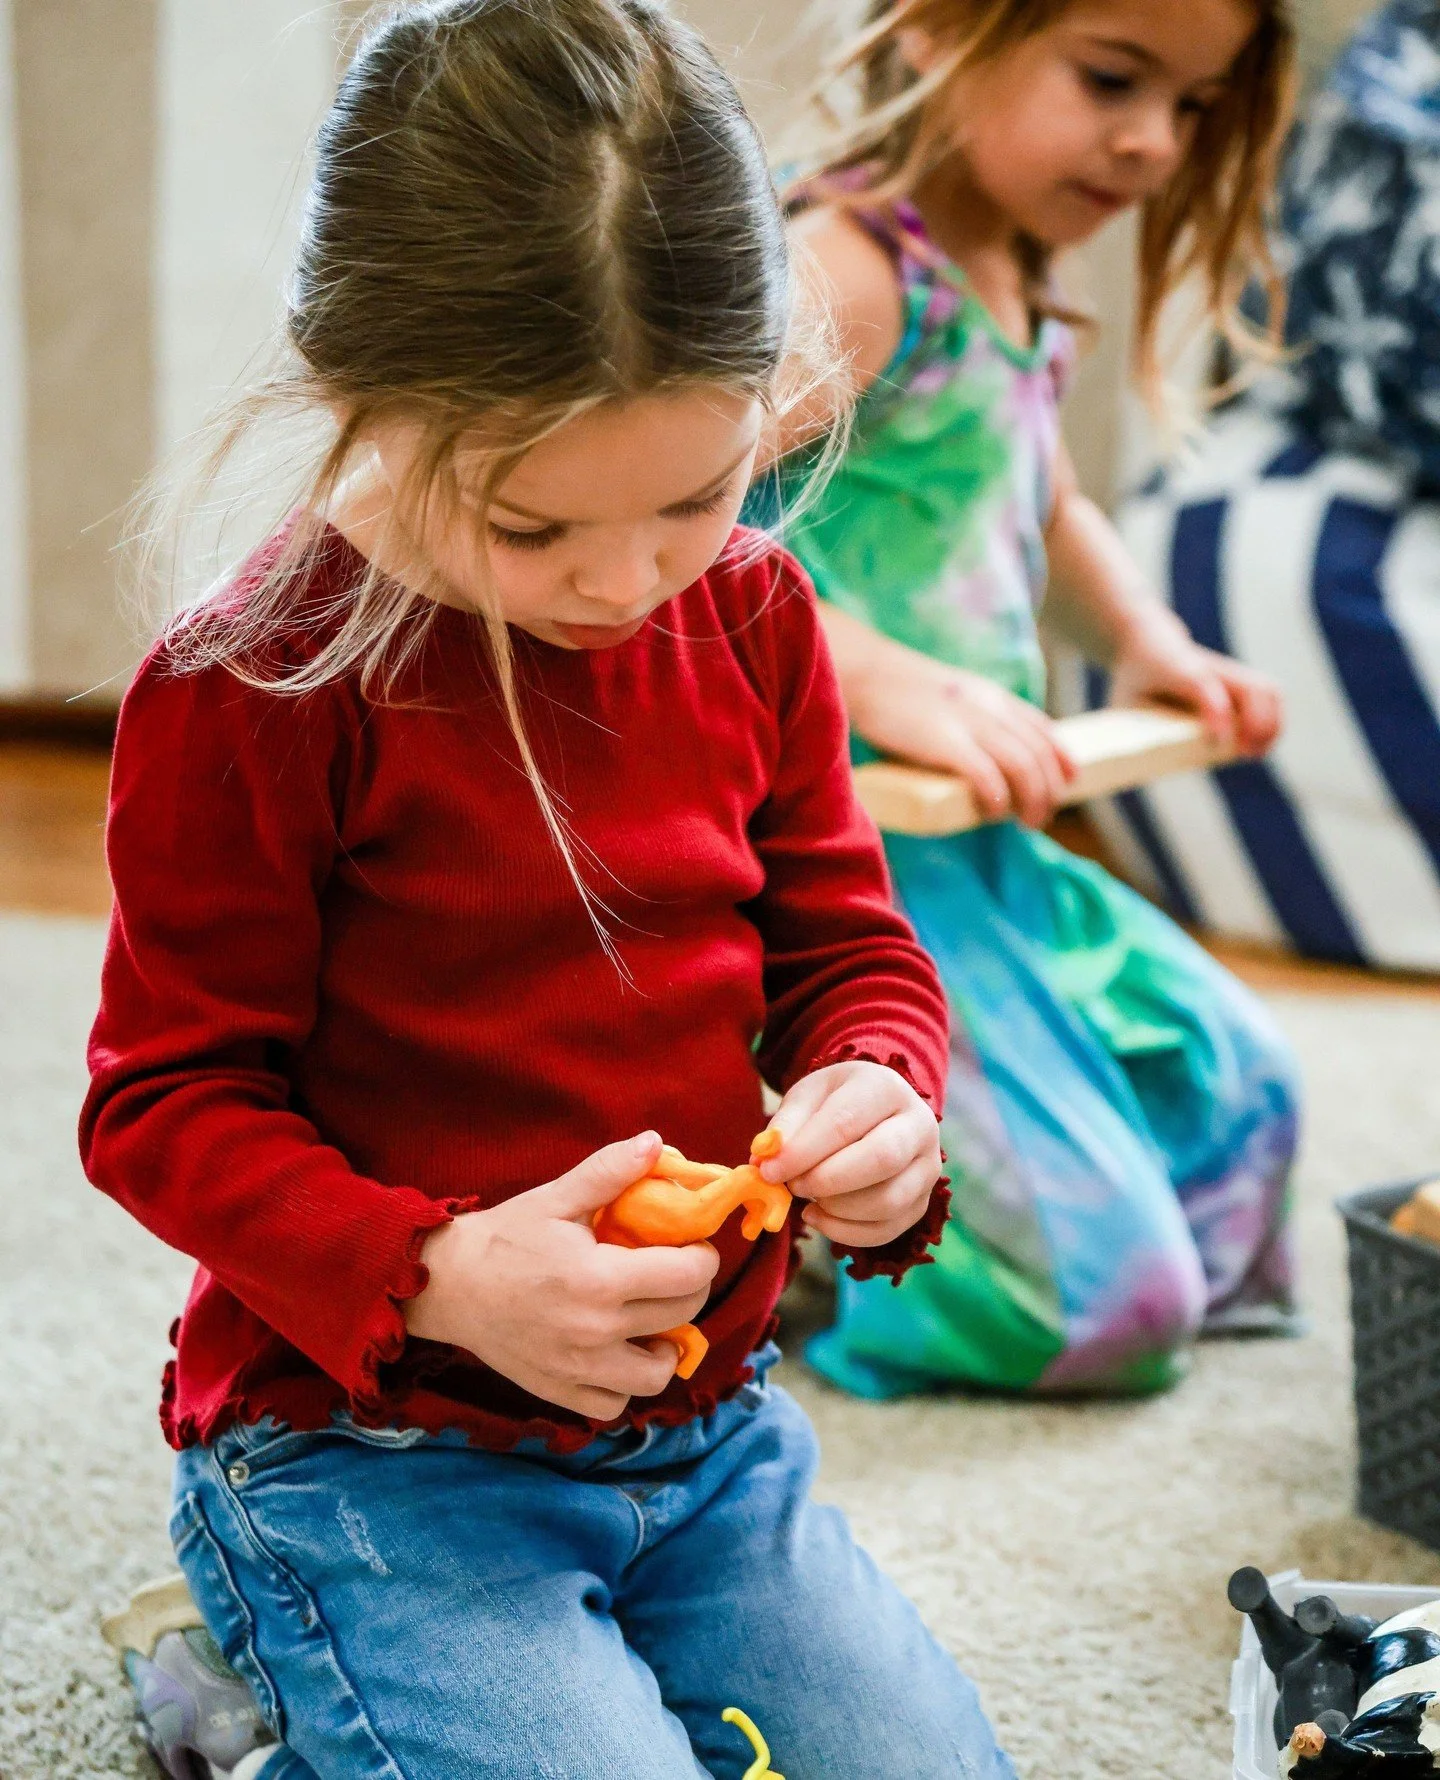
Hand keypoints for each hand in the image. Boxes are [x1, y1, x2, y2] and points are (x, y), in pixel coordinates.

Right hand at [404, 1133, 719, 1420]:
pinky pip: (614, 1403)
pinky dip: (625, 1383)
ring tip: (653, 1320)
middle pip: (682, 1317)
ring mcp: (578, 1368)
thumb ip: (610, 1171)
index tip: (694, 1246)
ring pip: (656, 1374)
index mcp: (600, 1279)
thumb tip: (656, 1142)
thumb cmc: (506, 1236)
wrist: (448, 1284)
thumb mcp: (558, 1197)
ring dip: (666, 1346)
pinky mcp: (559, 1391)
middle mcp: (595, 1332)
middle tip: (675, 1272)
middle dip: (691, 1290)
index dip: (703, 1257)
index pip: (688, 1275)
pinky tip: (618, 1352)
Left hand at [760, 1061, 941, 1247]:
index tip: (770, 1171)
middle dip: (827, 1180)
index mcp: (886, 1088)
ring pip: (889, 1201)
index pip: (845, 1122)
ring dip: (837, 1210)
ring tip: (807, 1199)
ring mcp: (927, 1167)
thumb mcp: (807, 1097)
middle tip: (792, 1186)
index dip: (804, 1152)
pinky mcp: (922, 1202)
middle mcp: (919, 1126)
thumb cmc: (836, 1102)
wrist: (875, 1112)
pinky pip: (888, 1229)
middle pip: (882, 1159)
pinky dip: (846, 1232)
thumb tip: (764, 1161)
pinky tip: (819, 1216)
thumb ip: (785, 1126)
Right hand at [848, 637, 1076, 827]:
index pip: (1041, 728)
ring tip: (1027, 823)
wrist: (864, 672)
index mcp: (990, 696)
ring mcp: (968, 723)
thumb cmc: (895, 693)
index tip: (1068, 781)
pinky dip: (997, 798)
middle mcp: (989, 707)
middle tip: (1039, 818)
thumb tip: (973, 755)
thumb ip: (966, 717)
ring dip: (1033, 800)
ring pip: (1023, 766)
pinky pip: (986, 775)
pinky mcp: (944, 740)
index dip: (1062, 758)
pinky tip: (994, 812)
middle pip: (1038, 753)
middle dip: (1050, 790)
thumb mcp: (947, 697)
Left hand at [1108, 608, 1281, 757]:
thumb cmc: (1134, 681)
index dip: (1214, 712)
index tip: (1216, 741)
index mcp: (1174, 668)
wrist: (1147, 642)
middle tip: (1245, 753)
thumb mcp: (1122, 702)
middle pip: (1250, 688)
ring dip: (1271, 724)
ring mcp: (1229, 672)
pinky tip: (1261, 745)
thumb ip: (1129, 732)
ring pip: (1268, 690)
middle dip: (1256, 723)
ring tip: (1256, 753)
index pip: (1202, 685)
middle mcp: (1209, 667)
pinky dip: (1274, 721)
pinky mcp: (1240, 680)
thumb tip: (1137, 768)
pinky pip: (1270, 696)